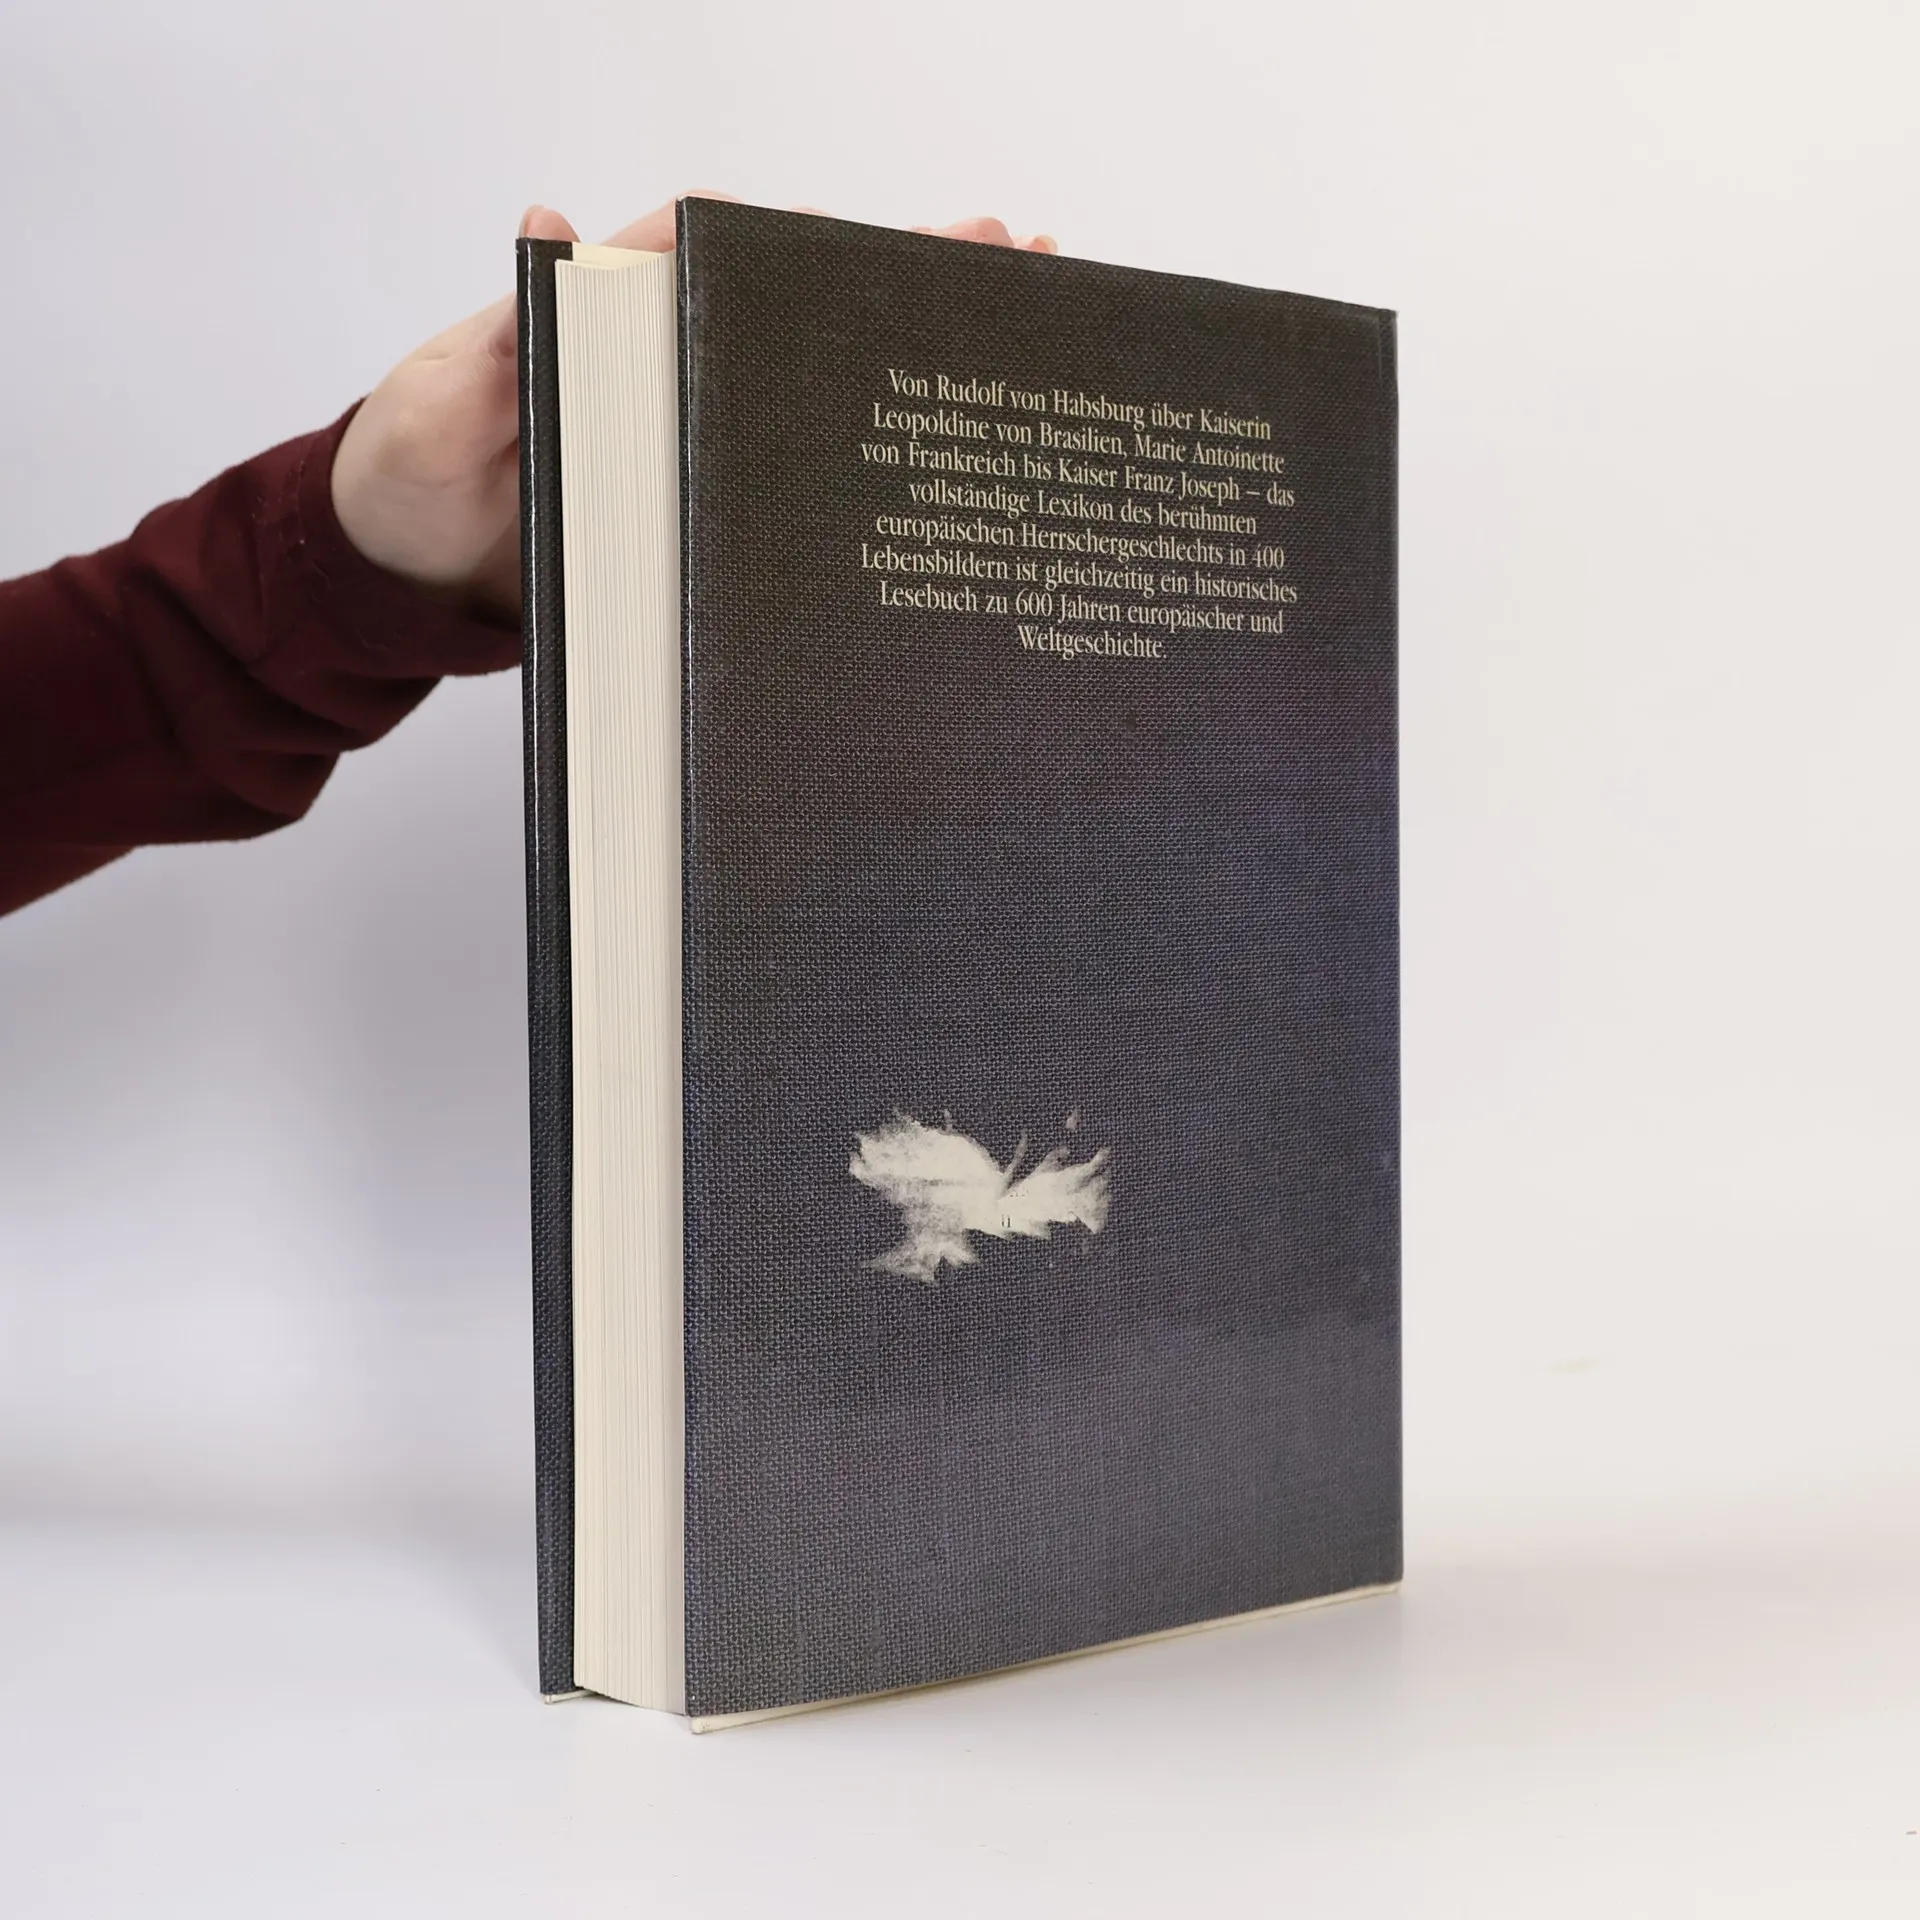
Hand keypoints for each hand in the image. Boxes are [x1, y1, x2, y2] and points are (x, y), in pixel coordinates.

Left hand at [330, 199, 1058, 624]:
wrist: (406, 579)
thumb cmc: (408, 478)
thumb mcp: (432, 408)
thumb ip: (492, 345)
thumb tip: (554, 233)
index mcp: (610, 324)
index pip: (718, 259)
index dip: (794, 242)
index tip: (862, 231)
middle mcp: (667, 370)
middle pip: (796, 310)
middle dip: (900, 276)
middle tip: (995, 247)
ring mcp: (693, 438)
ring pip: (812, 385)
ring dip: (910, 353)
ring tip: (1015, 327)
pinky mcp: (702, 506)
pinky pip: (792, 477)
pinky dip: (871, 457)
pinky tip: (951, 451)